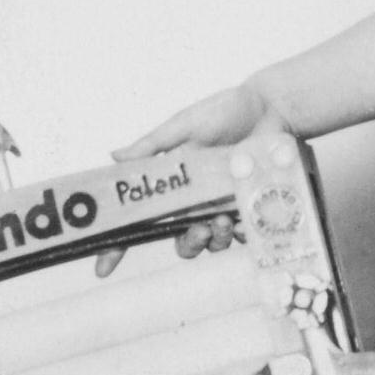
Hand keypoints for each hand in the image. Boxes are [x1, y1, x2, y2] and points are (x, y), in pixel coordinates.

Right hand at [95, 86, 285, 276]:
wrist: (272, 107)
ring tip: (225, 219)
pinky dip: (243, 232)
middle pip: (179, 240)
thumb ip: (152, 145)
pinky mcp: (249, 207)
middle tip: (198, 230)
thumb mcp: (184, 125)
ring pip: (210, 242)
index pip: (140, 220)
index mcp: (172, 185)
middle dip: (187, 243)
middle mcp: (194, 200)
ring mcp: (222, 206)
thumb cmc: (225, 111)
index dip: (118, 246)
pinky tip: (245, 219)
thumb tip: (114, 156)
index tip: (102, 267)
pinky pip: (243, 234)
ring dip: (215, 238)